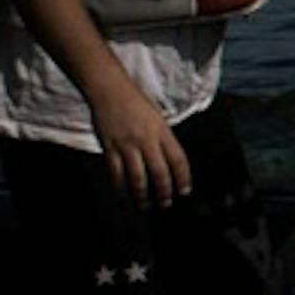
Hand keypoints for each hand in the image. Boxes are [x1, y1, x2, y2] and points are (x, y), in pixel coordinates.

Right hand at [90, 81, 192, 208]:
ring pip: (137, 177)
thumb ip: (163, 139)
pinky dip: (119, 186)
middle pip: (160, 173)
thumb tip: (169, 163)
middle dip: (164, 192)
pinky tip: (122, 194)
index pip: (179, 160)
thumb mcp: (158, 119)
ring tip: (145, 205)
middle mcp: (147, 139)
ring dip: (142, 195)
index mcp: (163, 132)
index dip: (184, 178)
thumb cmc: (135, 103)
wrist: (110, 89)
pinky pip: (115, 172)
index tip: (185, 191)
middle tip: (166, 203)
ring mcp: (127, 144)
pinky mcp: (109, 146)